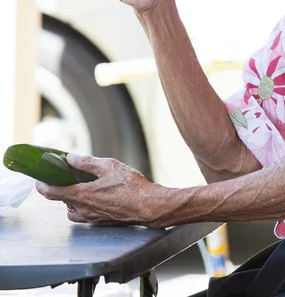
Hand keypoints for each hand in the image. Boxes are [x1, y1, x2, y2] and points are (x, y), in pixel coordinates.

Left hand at [35, 154, 169, 227]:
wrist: (149, 206)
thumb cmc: (132, 187)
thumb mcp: (110, 166)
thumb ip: (88, 163)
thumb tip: (71, 158)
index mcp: (83, 194)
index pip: (52, 192)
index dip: (42, 185)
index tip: (39, 179)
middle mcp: (84, 209)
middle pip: (62, 201)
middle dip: (61, 189)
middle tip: (67, 177)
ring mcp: (92, 218)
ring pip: (73, 211)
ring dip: (73, 200)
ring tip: (83, 187)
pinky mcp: (101, 222)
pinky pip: (85, 215)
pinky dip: (85, 206)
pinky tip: (98, 196)